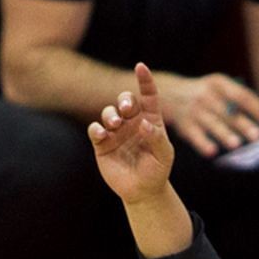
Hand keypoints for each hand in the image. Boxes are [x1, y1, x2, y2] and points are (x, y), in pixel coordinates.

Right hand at [90, 64, 179, 202]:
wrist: (142, 191)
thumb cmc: (157, 170)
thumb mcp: (164, 155)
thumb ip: (156, 138)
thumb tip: (143, 124)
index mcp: (150, 119)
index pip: (148, 95)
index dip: (144, 80)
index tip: (140, 67)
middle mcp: (132, 122)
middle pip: (125, 100)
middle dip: (124, 99)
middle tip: (126, 108)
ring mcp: (116, 132)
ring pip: (109, 112)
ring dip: (110, 114)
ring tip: (115, 124)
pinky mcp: (102, 144)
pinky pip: (95, 130)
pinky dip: (97, 129)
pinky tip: (102, 134)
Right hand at [151, 71, 258, 157]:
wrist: (167, 94)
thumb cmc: (205, 97)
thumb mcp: (219, 90)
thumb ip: (240, 105)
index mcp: (220, 83)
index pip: (244, 96)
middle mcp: (207, 94)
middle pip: (229, 111)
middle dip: (244, 124)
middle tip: (258, 136)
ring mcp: (194, 109)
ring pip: (213, 123)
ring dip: (224, 134)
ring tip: (237, 145)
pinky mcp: (183, 124)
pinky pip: (194, 135)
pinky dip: (203, 143)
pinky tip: (212, 152)